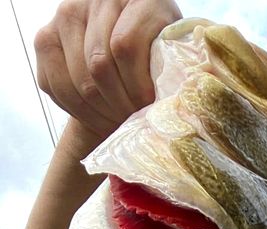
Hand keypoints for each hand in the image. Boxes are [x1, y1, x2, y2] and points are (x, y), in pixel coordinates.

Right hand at [35, 0, 182, 142]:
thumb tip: (162, 107)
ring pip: (80, 80)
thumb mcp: (167, 49)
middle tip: (133, 121)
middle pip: (100, 66)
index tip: (149, 107)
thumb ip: (166, 66)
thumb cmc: (154, 49)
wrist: (125, 41)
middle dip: (120, 105)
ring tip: (118, 121)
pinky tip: (98, 117)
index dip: (138, 86)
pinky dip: (79, 111)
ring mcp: (64, 16)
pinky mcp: (45, 39)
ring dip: (101, 112)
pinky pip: (56, 86)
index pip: (125, 47)